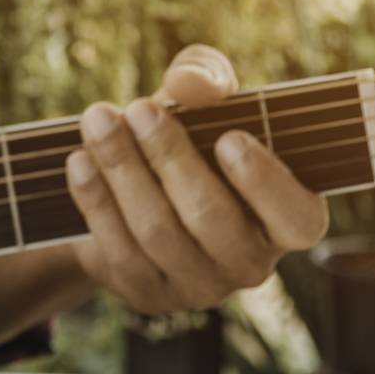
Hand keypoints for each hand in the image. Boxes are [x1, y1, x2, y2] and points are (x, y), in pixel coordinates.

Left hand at [65, 44, 328, 313]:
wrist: (129, 196)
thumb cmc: (187, 142)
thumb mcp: (202, 105)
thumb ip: (207, 81)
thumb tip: (190, 82)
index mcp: (288, 220)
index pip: (296, 218)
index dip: (265, 182)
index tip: (229, 138)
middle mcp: (251, 263)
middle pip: (210, 217)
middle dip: (169, 157)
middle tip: (138, 109)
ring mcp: (199, 286)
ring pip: (158, 231)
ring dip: (123, 170)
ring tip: (98, 120)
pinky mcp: (147, 293)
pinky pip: (119, 248)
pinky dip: (95, 199)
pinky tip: (78, 160)